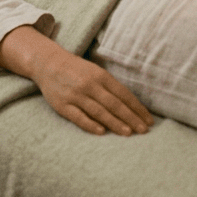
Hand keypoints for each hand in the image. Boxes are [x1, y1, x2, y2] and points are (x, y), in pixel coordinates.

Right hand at [0, 25, 153, 135]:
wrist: (48, 63)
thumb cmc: (77, 70)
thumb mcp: (95, 72)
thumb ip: (110, 86)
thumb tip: (130, 105)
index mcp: (100, 75)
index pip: (123, 94)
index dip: (136, 107)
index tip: (148, 119)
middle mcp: (89, 85)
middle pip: (114, 104)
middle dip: (130, 117)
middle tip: (143, 130)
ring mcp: (75, 95)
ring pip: (99, 112)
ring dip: (115, 123)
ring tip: (128, 133)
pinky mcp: (62, 106)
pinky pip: (78, 117)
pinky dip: (90, 124)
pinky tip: (101, 132)